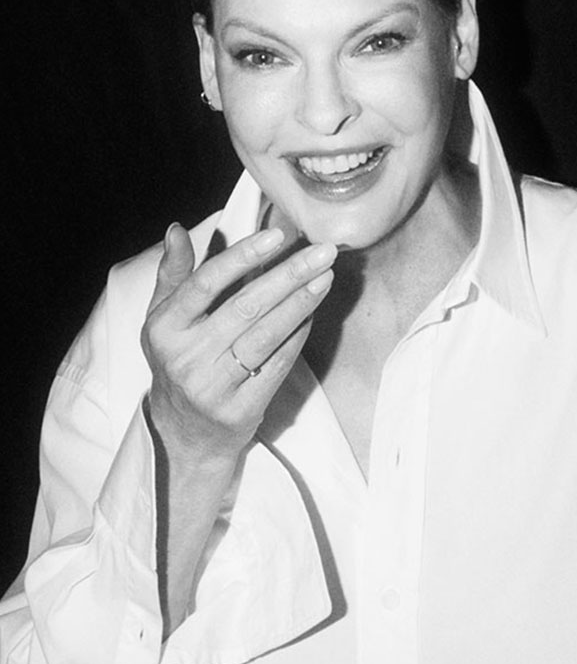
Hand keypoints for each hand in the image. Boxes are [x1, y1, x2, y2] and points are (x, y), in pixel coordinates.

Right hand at [141, 224, 336, 469]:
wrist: (183, 433)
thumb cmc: (179, 362)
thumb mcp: (164, 320)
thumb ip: (174, 275)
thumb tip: (177, 229)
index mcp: (163, 329)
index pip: (205, 284)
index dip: (243, 257)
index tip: (278, 235)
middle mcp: (184, 357)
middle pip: (245, 307)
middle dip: (289, 275)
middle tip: (324, 251)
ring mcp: (212, 386)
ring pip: (266, 335)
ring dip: (302, 302)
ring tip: (326, 276)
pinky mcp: (240, 408)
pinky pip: (279, 363)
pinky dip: (299, 335)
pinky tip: (315, 311)